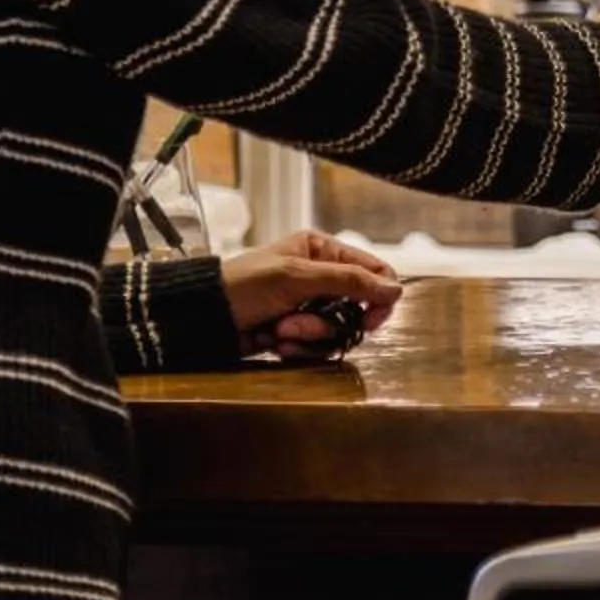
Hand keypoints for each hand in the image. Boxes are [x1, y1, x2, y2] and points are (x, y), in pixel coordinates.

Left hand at [223, 232, 402, 363]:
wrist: (203, 317)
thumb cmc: (245, 285)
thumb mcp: (298, 276)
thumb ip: (349, 281)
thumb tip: (396, 290)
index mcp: (322, 251)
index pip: (373, 272)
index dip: (379, 297)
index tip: (371, 320)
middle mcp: (320, 277)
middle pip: (358, 308)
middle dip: (330, 322)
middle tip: (304, 326)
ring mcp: (308, 306)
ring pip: (338, 331)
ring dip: (310, 336)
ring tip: (281, 331)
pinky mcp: (296, 332)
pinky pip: (317, 346)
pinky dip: (299, 348)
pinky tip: (276, 343)